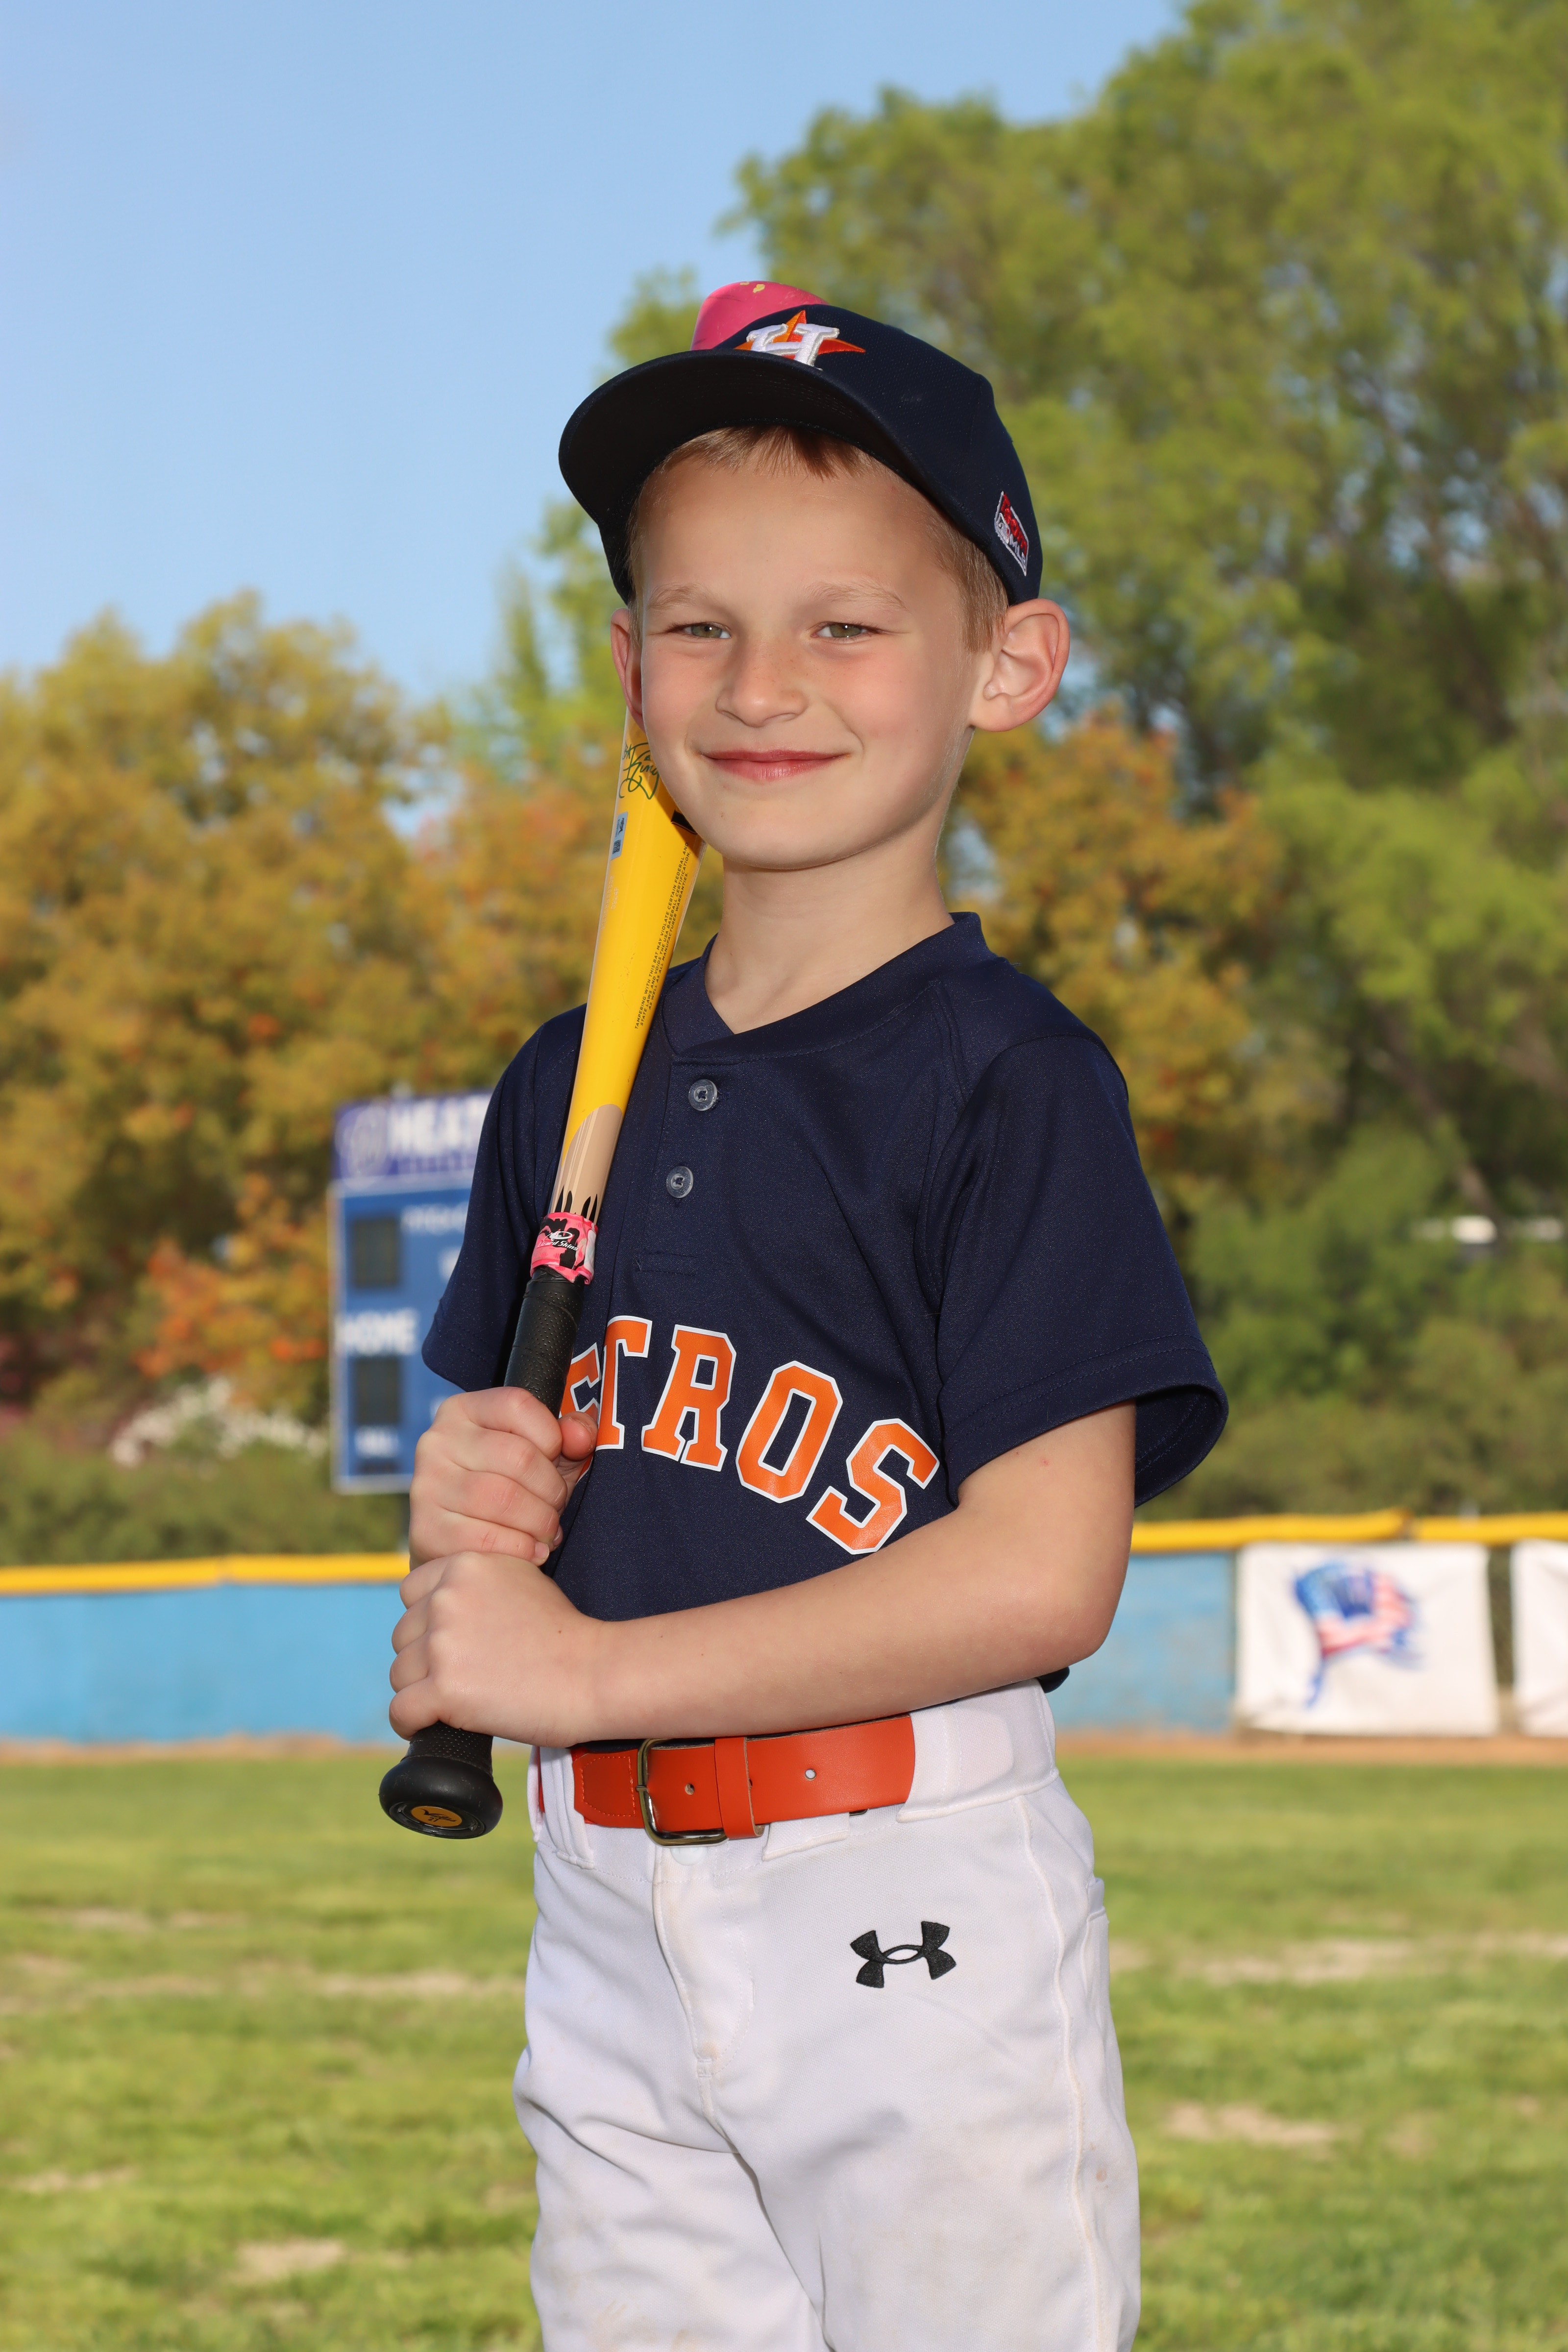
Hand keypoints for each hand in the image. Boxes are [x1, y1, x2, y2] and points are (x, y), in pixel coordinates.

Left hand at [389, 1549, 605, 1747]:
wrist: (594, 1673)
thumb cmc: (564, 1634)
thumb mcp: (521, 1580)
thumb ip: (476, 1584)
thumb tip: (437, 1609)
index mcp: (465, 1565)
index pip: (411, 1593)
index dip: (427, 1621)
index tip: (451, 1642)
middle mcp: (447, 1598)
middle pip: (404, 1635)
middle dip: (425, 1658)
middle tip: (463, 1675)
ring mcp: (443, 1644)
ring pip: (400, 1674)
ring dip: (422, 1690)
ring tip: (457, 1700)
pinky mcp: (445, 1689)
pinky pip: (401, 1711)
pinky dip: (412, 1723)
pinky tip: (431, 1726)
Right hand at [408, 1387, 597, 1568]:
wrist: (458, 1545)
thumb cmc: (507, 1490)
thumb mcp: (542, 1454)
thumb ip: (569, 1435)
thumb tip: (581, 1436)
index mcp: (462, 1410)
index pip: (518, 1405)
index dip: (552, 1436)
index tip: (556, 1461)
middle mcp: (437, 1441)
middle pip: (519, 1457)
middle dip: (553, 1490)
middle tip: (557, 1508)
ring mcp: (427, 1485)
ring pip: (504, 1499)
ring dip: (540, 1522)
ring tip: (546, 1531)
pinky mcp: (426, 1529)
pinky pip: (487, 1539)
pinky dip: (521, 1549)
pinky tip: (532, 1552)